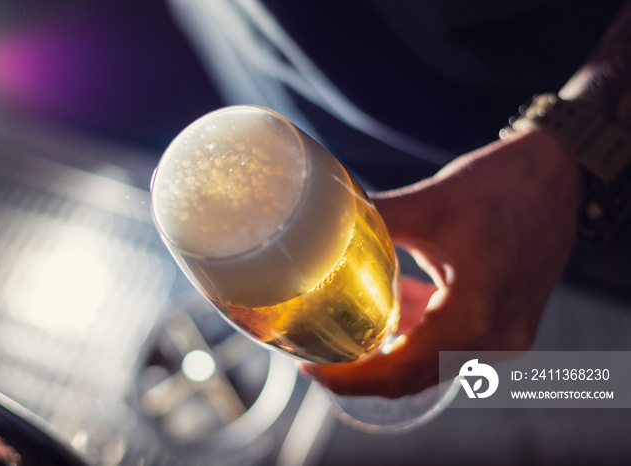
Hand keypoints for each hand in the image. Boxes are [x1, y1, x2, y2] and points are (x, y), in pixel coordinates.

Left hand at [301, 129, 584, 397]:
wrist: (559, 175)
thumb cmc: (504, 185)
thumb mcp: (430, 202)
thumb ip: (373, 219)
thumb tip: (319, 226)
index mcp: (475, 314)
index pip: (399, 371)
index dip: (349, 378)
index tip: (313, 369)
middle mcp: (495, 338)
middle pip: (413, 379)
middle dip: (361, 373)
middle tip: (319, 353)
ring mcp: (506, 337)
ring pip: (431, 368)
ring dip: (389, 357)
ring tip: (346, 336)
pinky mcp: (508, 326)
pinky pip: (451, 350)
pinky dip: (417, 340)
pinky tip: (392, 314)